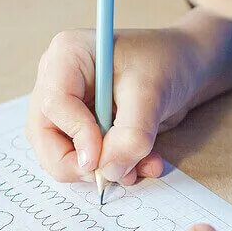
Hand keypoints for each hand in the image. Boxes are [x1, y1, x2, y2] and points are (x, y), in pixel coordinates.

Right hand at [26, 26, 202, 184]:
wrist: (186, 68)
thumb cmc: (167, 63)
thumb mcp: (152, 94)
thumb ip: (131, 135)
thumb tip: (109, 172)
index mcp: (66, 56)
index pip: (54, 105)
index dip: (77, 136)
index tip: (104, 156)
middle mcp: (57, 82)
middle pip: (44, 136)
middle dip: (79, 164)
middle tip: (113, 174)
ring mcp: (67, 108)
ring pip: (60, 155)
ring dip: (102, 170)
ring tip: (142, 165)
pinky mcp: (81, 129)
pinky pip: (84, 161)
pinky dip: (113, 169)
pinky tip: (145, 163)